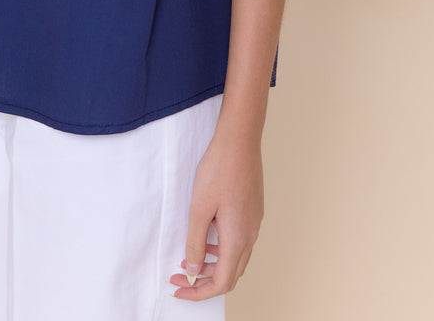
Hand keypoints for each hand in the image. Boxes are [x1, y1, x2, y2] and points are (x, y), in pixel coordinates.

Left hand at [170, 123, 263, 300]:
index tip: (179, 288)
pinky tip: (207, 238)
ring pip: (235, 259)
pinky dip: (221, 250)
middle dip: (203, 281)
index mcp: (237, 239)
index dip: (198, 292)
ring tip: (189, 259)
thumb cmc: (219, 170)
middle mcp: (250, 236)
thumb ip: (194, 241)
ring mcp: (254, 224)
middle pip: (230, 275)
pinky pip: (239, 242)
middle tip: (179, 276)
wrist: (240, 141)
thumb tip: (193, 269)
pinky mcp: (253, 212)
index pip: (221, 283)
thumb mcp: (199, 207)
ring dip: (213, 266)